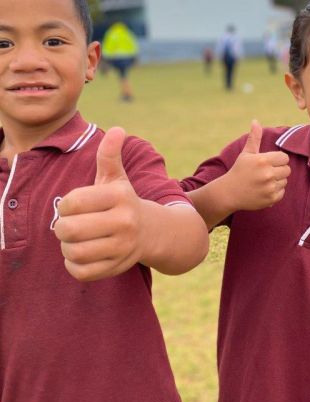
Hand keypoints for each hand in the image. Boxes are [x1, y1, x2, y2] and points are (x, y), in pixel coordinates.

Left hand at [54, 127, 143, 281]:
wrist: (153, 232)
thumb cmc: (124, 202)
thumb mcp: (117, 178)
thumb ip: (110, 155)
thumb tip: (118, 130)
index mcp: (120, 197)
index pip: (71, 202)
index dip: (66, 204)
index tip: (74, 205)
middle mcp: (125, 222)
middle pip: (68, 230)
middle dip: (62, 228)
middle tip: (70, 225)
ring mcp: (122, 247)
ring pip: (73, 252)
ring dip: (67, 247)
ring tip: (76, 240)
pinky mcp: (117, 267)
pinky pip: (81, 271)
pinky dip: (74, 265)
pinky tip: (82, 254)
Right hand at [226, 120, 290, 210]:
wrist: (229, 193)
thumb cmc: (239, 170)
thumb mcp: (246, 153)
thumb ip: (254, 138)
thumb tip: (255, 121)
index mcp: (263, 160)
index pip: (284, 158)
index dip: (278, 160)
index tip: (268, 163)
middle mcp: (268, 174)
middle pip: (287, 170)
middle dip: (279, 170)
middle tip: (266, 172)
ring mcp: (269, 188)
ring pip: (285, 181)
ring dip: (277, 181)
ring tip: (263, 181)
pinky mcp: (271, 199)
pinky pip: (282, 192)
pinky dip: (275, 192)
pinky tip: (264, 190)